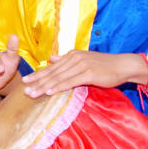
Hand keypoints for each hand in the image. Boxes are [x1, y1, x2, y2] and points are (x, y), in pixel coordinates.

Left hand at [22, 50, 144, 96]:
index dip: (38, 74)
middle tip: (24, 89)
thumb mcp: (84, 60)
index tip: (26, 80)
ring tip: (33, 93)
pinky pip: (70, 82)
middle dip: (37, 81)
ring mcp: (80, 65)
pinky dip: (58, 87)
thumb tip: (52, 59)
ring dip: (44, 86)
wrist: (123, 65)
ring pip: (58, 78)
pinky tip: (49, 91)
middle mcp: (74, 59)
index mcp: (71, 56)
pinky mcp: (88, 73)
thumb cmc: (104, 65)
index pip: (52, 67)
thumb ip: (67, 60)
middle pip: (52, 72)